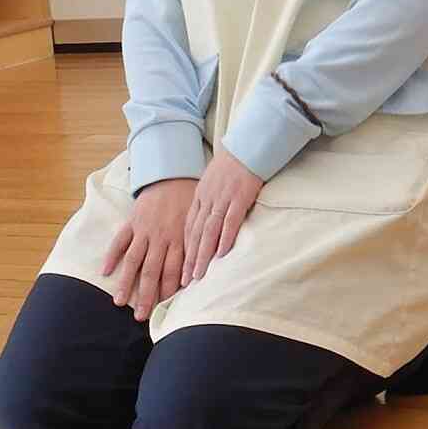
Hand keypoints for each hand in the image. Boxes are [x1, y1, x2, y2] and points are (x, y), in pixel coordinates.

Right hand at [101, 178, 195, 320]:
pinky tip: (104, 271)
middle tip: (140, 317)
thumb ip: (192, 249)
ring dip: (126, 283)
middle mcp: (160, 238)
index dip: (168, 292)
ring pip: (134, 260)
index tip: (163, 311)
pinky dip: (111, 255)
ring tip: (119, 302)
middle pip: (152, 272)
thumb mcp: (195, 226)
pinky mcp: (131, 222)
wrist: (173, 176)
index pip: (173, 272)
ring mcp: (144, 231)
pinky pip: (119, 240)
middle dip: (146, 296)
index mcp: (178, 241)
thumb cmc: (187, 205)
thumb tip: (192, 279)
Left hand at [179, 149, 263, 287]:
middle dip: (189, 260)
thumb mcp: (213, 184)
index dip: (185, 250)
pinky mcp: (239, 197)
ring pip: (208, 231)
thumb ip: (208, 203)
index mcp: (200, 198)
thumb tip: (206, 224)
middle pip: (195, 235)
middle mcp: (207, 200)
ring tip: (199, 274)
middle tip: (185, 281)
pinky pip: (230, 221)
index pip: (188, 229)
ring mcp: (222, 199)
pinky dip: (225, 238)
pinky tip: (221, 254)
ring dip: (203, 255)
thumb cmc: (232, 167)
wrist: (246, 147)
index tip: (181, 269)